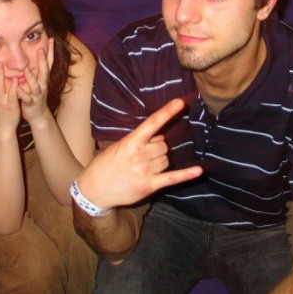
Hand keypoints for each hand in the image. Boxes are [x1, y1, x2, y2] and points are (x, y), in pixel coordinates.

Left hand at [17, 38, 53, 124]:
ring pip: (36, 85)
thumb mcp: (38, 80)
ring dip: (31, 77)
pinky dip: (23, 94)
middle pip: (44, 71)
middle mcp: (42, 84)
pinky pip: (27, 98)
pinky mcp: (31, 103)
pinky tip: (18, 90)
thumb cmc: (35, 94)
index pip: (48, 62)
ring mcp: (38, 94)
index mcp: (43, 78)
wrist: (38, 114)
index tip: (51, 39)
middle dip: (42, 60)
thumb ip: (37, 69)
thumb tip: (37, 55)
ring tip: (26, 69)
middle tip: (40, 49)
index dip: (50, 51)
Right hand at [76, 99, 203, 208]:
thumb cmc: (105, 165)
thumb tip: (160, 137)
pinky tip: (199, 170)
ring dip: (160, 161)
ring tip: (143, 168)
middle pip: (163, 145)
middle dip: (157, 148)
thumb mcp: (118, 146)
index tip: (180, 102)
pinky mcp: (149, 186)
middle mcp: (139, 155)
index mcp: (130, 142)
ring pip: (166, 159)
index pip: (152, 123)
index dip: (167, 112)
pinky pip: (172, 178)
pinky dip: (187, 174)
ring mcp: (144, 171)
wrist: (92, 190)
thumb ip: (138, 140)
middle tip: (142, 156)